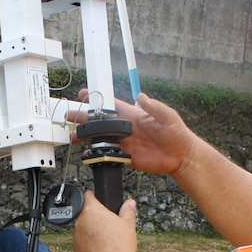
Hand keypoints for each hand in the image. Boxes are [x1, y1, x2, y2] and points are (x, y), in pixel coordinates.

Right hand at [67, 90, 195, 177]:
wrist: (181, 156)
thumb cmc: (177, 133)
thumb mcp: (168, 116)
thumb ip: (154, 107)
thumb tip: (142, 97)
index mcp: (133, 115)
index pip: (112, 105)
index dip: (98, 99)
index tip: (84, 94)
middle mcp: (126, 128)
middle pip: (101, 122)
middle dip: (84, 118)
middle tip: (70, 115)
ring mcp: (124, 143)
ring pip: (101, 139)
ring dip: (87, 137)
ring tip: (73, 136)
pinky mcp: (126, 157)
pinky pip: (108, 155)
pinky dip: (96, 155)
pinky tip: (88, 154)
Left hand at [73, 191, 136, 251]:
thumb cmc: (118, 246)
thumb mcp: (128, 224)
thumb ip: (128, 210)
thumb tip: (130, 203)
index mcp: (91, 210)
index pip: (88, 195)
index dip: (95, 195)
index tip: (100, 199)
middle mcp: (80, 222)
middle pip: (87, 214)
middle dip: (97, 217)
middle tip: (110, 224)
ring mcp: (76, 237)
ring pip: (85, 229)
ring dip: (93, 231)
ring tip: (108, 240)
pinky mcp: (76, 251)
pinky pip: (83, 243)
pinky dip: (91, 245)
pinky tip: (102, 250)